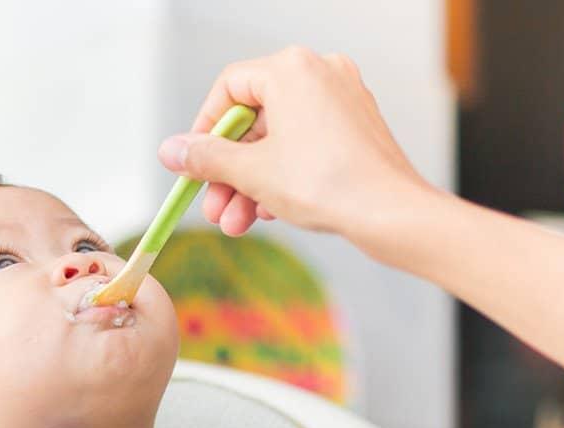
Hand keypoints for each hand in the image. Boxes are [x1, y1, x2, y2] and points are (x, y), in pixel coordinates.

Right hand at [158, 46, 429, 247]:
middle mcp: (320, 73)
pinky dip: (283, 176)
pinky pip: (306, 146)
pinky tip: (270, 212)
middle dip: (229, 171)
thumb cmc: (330, 184)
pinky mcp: (356, 128)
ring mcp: (342, 100)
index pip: (229, 87)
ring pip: (279, 139)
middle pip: (254, 119)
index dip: (204, 129)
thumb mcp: (252, 172)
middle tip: (213, 206)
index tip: (193, 163)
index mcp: (292, 69)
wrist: (392, 213)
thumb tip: (171, 150)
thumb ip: (206, 158)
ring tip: (237, 223)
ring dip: (252, 182)